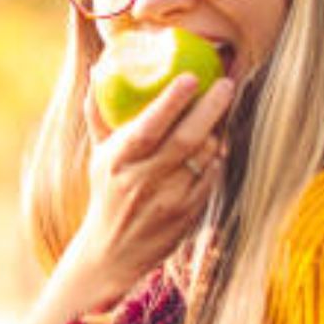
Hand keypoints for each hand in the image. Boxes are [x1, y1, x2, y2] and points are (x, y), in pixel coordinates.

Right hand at [64, 71, 234, 306]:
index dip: (170, 102)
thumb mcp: (98, 157)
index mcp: (117, 162)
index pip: (147, 128)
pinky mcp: (187, 215)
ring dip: (218, 132)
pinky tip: (219, 144)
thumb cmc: (107, 193)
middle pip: (184, 140)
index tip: (190, 77)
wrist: (112, 252)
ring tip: (223, 111)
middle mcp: (141, 181)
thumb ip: (100, 116)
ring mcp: (167, 200)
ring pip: (203, 157)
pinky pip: (212, 177)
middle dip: (210, 108)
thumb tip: (98, 71)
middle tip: (225, 84)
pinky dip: (218, 157)